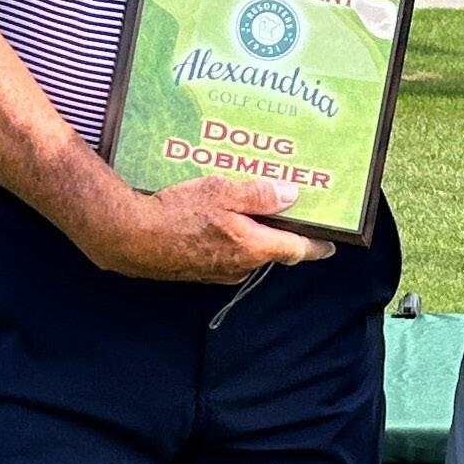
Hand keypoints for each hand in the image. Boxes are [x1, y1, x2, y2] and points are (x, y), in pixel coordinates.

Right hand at [79, 173, 333, 282]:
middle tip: (286, 202)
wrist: (130, 238)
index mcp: (253, 247)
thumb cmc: (177, 213)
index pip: (297, 250)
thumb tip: (291, 195)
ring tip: (245, 199)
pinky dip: (227, 234)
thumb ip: (259, 195)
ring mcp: (218, 271)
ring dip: (250, 229)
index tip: (333, 243)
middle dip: (279, 227)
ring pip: (246, 248)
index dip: (316, 245)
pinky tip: (215, 213)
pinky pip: (224, 251)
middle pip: (272, 247)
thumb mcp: (223, 192)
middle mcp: (240, 266)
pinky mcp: (198, 269)